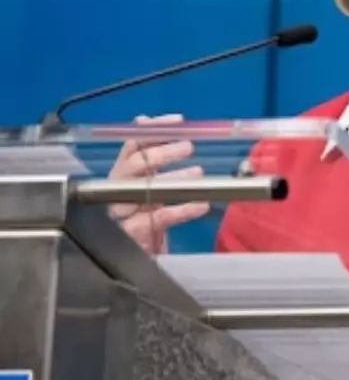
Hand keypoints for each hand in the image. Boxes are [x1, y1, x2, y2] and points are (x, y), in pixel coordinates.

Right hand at [108, 114, 209, 254]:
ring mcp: (122, 213)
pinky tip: (201, 205)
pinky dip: (182, 210)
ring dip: (173, 179)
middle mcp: (116, 190)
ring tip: (198, 173)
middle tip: (188, 147)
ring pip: (143, 191)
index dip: (151, 131)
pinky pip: (159, 218)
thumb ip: (150, 155)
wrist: (135, 257)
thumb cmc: (142, 216)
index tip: (176, 121)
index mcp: (121, 174)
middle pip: (133, 166)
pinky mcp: (134, 234)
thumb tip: (151, 122)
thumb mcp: (146, 184)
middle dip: (161, 153)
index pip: (132, 145)